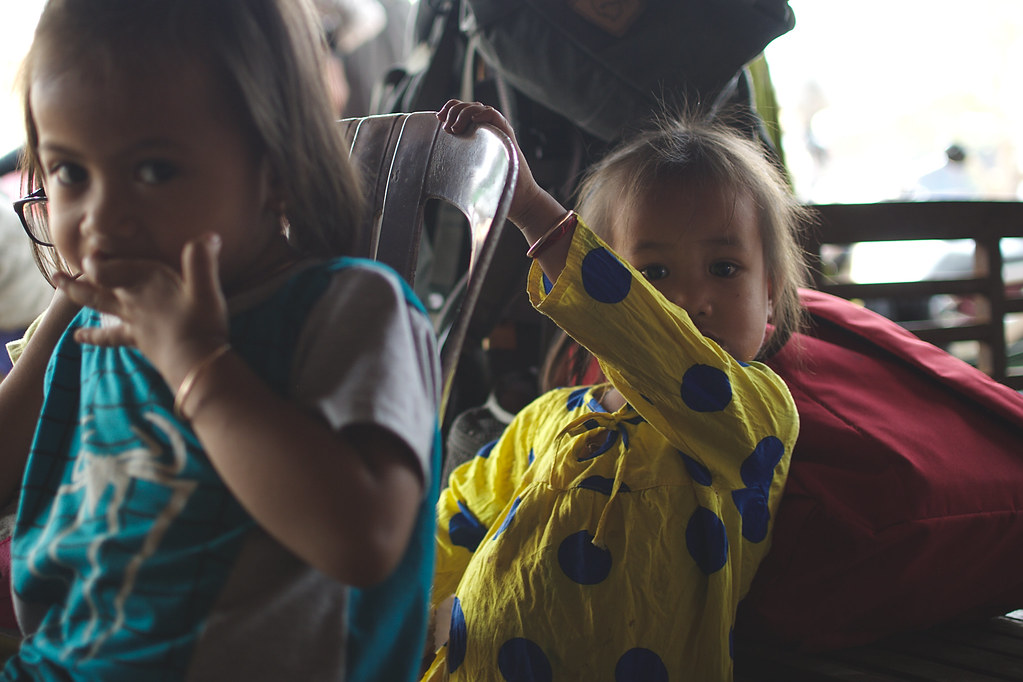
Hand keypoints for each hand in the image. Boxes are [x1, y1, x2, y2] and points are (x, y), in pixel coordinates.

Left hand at [54, 234, 229, 390]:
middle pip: (97, 284)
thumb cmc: (200, 322)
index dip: (94, 260)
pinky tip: (78, 337)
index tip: (93, 248)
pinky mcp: (137, 340)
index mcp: (145, 281)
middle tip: (56, 274)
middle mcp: (133, 298)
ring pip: (98, 304)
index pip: (105, 268)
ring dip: (78, 295)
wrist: (195, 362)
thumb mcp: (205, 287)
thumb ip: (201, 259)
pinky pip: (110, 337)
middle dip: (78, 276)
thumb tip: (207, 236)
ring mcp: (132, 320)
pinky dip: (94, 336)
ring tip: (59, 286)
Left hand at [437, 99, 554, 228]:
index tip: (438, 118)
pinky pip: (495, 116)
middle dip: (453, 111)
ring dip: (464, 113)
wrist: (519, 199)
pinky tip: (473, 122)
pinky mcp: (507, 136)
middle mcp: (487, 129)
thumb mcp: (469, 179)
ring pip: (479, 107)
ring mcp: (497, 131)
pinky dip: (483, 114)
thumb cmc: (495, 192)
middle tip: (446, 128)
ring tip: (455, 129)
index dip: (449, 109)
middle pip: (468, 106)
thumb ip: (457, 173)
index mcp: (476, 135)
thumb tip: (430, 185)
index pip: (462, 110)